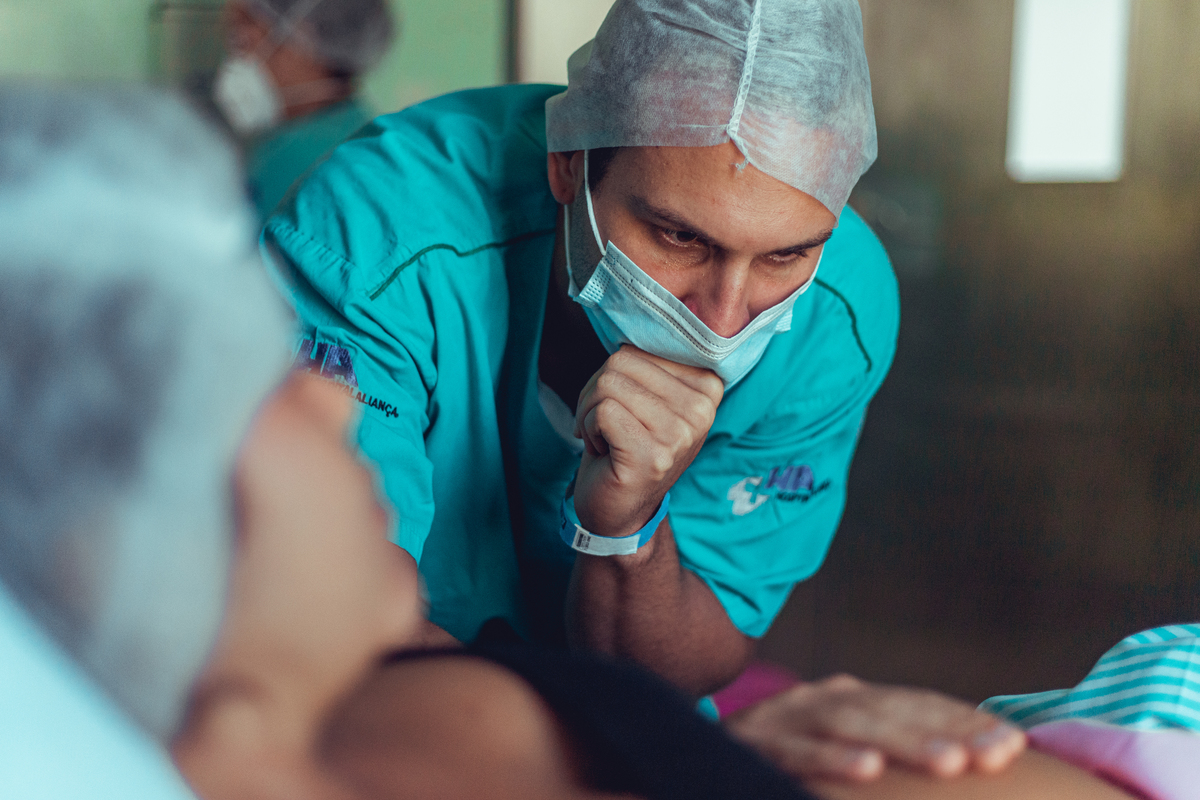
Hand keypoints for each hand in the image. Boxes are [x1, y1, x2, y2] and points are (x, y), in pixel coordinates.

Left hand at [572, 346, 722, 537]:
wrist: (618, 509)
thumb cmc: (625, 444)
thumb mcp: (648, 398)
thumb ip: (648, 362)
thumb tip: (632, 317)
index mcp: (706, 385)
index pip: (641, 347)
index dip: (618, 374)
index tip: (627, 408)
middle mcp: (701, 408)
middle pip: (620, 362)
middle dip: (597, 393)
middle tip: (608, 427)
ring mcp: (680, 433)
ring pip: (608, 384)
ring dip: (590, 413)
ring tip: (607, 438)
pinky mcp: (653, 455)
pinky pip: (601, 411)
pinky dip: (588, 430)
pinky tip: (605, 452)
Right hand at [723, 675, 1025, 782]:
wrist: (700, 754)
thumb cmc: (790, 759)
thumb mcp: (843, 750)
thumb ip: (891, 749)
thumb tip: (965, 763)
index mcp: (853, 698)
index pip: (919, 703)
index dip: (965, 720)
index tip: (1016, 745)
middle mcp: (826, 697)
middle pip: (895, 709)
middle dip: (949, 731)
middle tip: (997, 754)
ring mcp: (790, 716)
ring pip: (853, 723)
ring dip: (903, 742)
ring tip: (950, 764)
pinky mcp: (756, 741)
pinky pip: (797, 752)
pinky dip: (832, 759)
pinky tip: (865, 771)